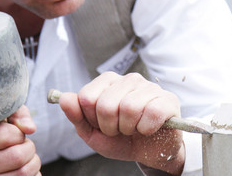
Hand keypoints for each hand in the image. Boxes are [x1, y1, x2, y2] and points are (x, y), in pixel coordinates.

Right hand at [0, 105, 41, 174]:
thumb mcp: (1, 118)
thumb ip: (17, 114)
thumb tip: (30, 128)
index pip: (8, 135)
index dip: (19, 133)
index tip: (14, 135)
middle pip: (17, 156)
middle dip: (28, 148)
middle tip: (22, 147)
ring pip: (24, 173)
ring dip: (32, 163)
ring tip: (23, 158)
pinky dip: (33, 174)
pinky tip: (21, 169)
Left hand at [59, 72, 184, 174]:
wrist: (150, 152)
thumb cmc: (121, 139)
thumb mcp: (93, 133)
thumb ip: (77, 116)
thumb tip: (63, 98)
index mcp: (108, 82)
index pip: (86, 97)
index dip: (92, 119)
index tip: (102, 124)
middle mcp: (129, 79)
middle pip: (106, 104)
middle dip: (110, 127)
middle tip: (120, 130)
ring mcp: (150, 87)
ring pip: (129, 108)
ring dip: (128, 129)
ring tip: (134, 129)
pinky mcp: (167, 100)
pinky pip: (150, 114)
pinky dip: (146, 129)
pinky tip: (148, 129)